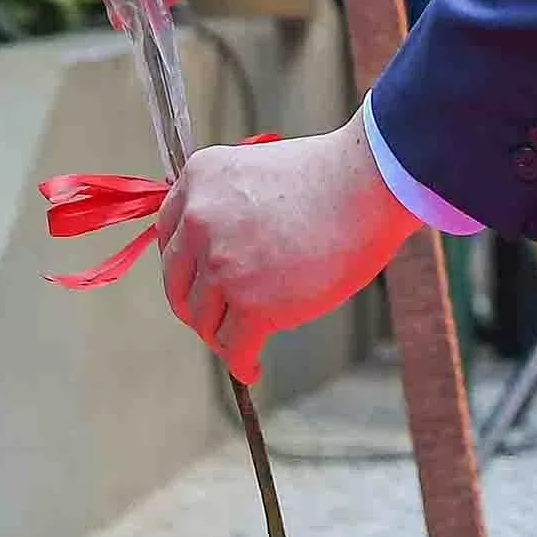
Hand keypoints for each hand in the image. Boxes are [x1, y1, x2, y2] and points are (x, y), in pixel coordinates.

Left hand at [160, 116, 415, 380]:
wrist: (369, 184)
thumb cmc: (330, 176)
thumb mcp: (258, 171)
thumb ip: (229, 206)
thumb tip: (218, 256)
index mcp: (200, 179)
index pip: (167, 235)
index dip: (184, 266)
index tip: (198, 282)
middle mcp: (200, 221)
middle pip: (178, 285)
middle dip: (199, 307)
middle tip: (221, 318)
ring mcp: (223, 265)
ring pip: (206, 321)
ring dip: (224, 335)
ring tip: (246, 340)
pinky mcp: (252, 305)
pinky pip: (234, 349)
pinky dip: (243, 363)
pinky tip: (253, 365)